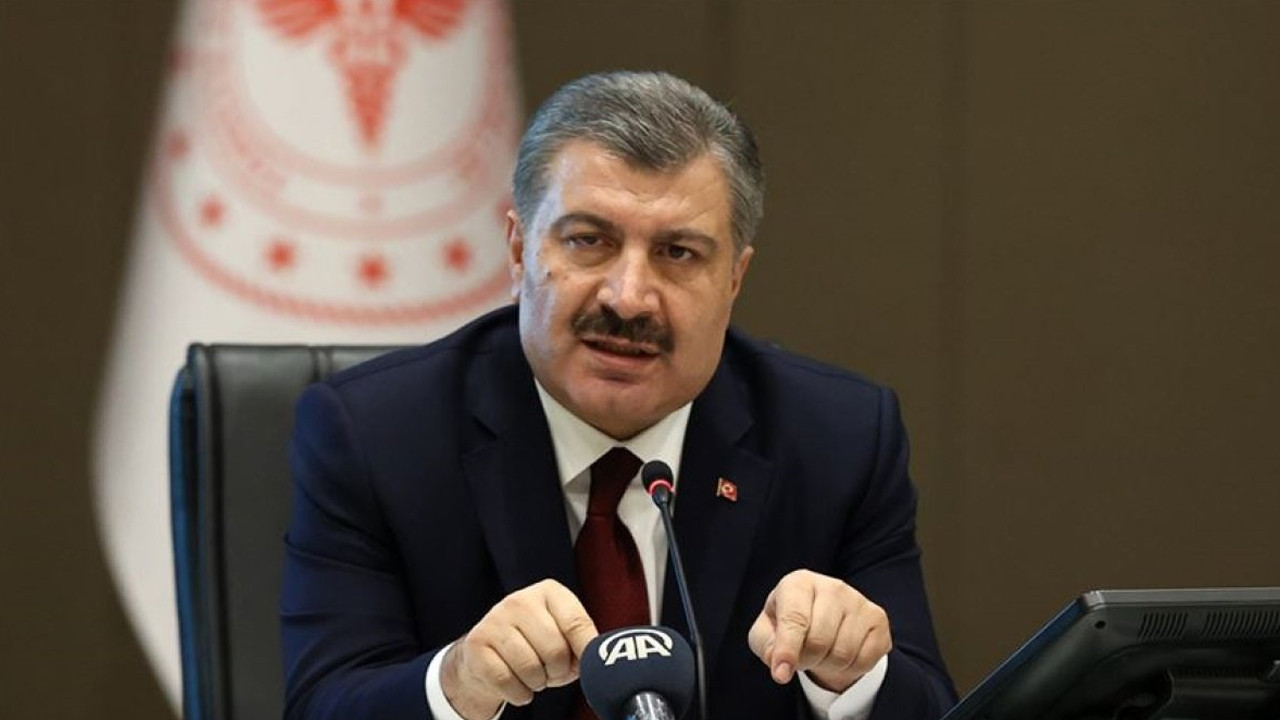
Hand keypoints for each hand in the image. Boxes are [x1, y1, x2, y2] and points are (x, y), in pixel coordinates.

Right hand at [441, 579, 597, 718]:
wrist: (487, 655)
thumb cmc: (536, 646)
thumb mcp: (563, 637)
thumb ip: (584, 643)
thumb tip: (599, 662)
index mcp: (549, 592)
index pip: (576, 623)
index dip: (586, 652)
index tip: (589, 667)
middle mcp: (520, 600)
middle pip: (555, 649)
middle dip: (559, 671)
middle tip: (554, 673)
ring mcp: (495, 619)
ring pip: (530, 668)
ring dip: (538, 683)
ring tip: (534, 676)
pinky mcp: (477, 643)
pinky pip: (507, 681)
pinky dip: (519, 693)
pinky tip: (517, 684)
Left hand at [747, 570, 891, 693]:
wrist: (822, 618)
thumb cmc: (790, 624)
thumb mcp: (767, 632)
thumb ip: (767, 646)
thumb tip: (780, 665)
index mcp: (799, 583)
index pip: (794, 619)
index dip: (787, 650)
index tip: (781, 674)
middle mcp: (832, 586)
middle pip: (819, 641)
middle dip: (806, 660)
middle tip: (802, 657)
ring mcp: (858, 600)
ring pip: (843, 653)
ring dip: (828, 665)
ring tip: (821, 653)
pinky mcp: (877, 618)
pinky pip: (865, 659)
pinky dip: (850, 668)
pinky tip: (841, 654)